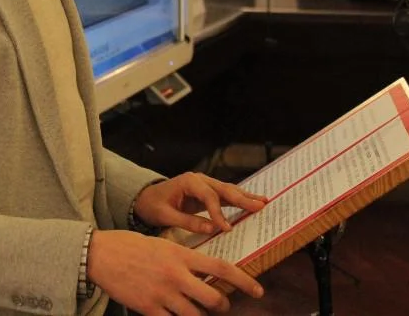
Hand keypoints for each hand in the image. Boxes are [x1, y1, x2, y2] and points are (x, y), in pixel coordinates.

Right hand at [87, 230, 263, 314]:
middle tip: (220, 304)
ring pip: (195, 315)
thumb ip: (185, 259)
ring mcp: (162, 294)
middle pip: (213, 298)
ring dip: (200, 314)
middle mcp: (175, 275)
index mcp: (181, 254)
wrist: (102, 254)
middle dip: (222, 305)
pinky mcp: (148, 309)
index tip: (258, 290)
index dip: (243, 281)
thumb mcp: (163, 245)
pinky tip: (175, 314)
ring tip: (194, 308)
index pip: (220, 267)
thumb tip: (204, 272)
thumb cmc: (132, 246)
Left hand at [134, 172, 267, 234]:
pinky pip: (225, 196)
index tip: (226, 228)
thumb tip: (211, 229)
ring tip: (263, 202)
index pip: (209, 196)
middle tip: (260, 206)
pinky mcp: (207, 192)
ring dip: (245, 197)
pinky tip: (253, 202)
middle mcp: (200, 179)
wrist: (145, 197)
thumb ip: (187, 221)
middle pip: (224, 189)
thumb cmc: (153, 205)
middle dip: (242, 198)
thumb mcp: (165, 215)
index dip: (218, 212)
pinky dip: (239, 199)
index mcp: (189, 182)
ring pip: (228, 190)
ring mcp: (205, 184)